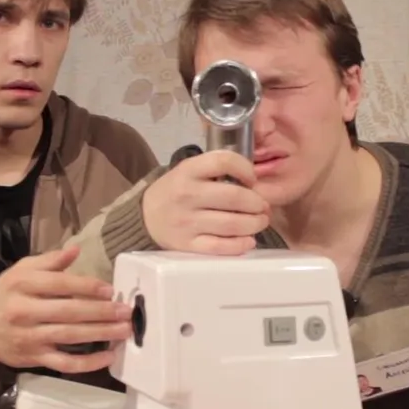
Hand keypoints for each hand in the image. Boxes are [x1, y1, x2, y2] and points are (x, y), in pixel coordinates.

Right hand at [0, 245, 131, 373]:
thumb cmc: (4, 296)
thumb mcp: (19, 271)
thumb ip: (48, 261)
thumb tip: (76, 250)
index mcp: (22, 285)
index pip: (60, 284)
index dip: (87, 287)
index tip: (110, 289)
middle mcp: (24, 311)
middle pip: (69, 312)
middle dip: (101, 312)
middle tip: (125, 311)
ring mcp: (29, 337)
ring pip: (70, 336)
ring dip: (101, 334)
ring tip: (124, 330)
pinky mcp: (34, 358)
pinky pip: (65, 363)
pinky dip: (88, 363)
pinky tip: (108, 357)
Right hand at [141, 150, 270, 254]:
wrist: (144, 217)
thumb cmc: (176, 191)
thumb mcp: (189, 171)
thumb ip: (216, 170)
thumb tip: (254, 184)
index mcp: (188, 170)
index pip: (224, 161)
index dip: (246, 169)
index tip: (252, 179)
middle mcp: (187, 195)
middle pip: (234, 197)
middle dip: (257, 203)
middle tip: (263, 207)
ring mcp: (186, 222)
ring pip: (231, 224)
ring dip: (255, 223)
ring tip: (260, 222)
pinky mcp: (187, 245)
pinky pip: (220, 246)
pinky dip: (240, 244)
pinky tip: (248, 240)